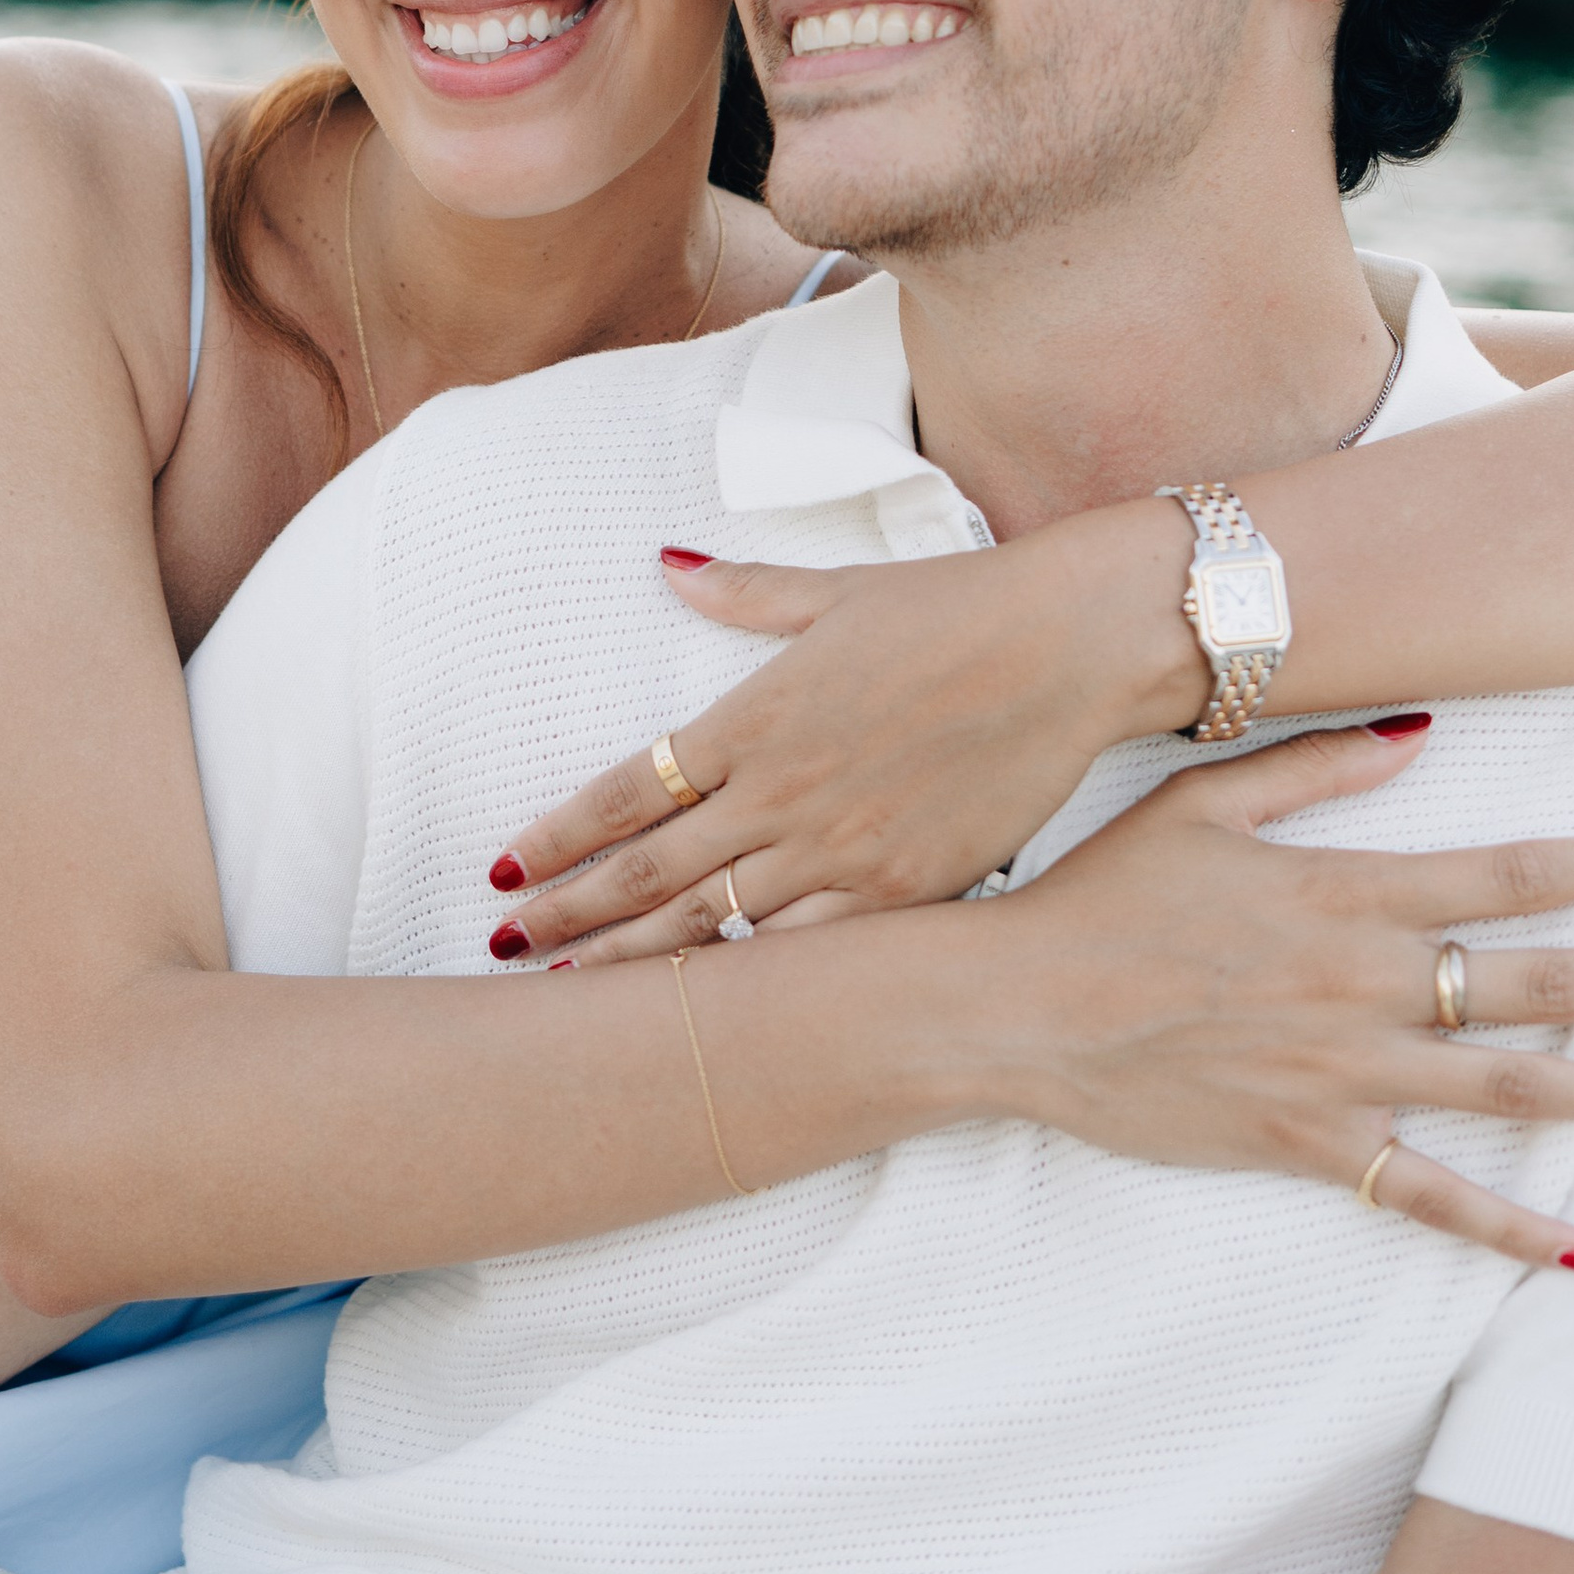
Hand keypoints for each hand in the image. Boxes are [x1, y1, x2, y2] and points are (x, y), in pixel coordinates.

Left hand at [486, 502, 1197, 961]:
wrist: (1066, 646)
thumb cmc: (952, 608)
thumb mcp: (834, 590)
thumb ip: (742, 591)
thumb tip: (667, 565)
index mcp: (751, 718)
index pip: (626, 792)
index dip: (560, 835)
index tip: (507, 866)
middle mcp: (781, 793)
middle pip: (649, 874)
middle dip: (569, 915)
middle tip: (506, 945)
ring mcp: (841, 850)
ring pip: (713, 927)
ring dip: (636, 962)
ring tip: (572, 993)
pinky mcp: (904, 892)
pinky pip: (808, 953)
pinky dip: (750, 983)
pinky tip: (708, 1008)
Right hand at [978, 715, 1573, 1266]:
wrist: (1019, 1007)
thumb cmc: (1101, 896)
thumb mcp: (1199, 802)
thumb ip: (1316, 766)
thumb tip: (1421, 734)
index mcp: (1342, 893)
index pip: (1501, 875)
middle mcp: (1362, 984)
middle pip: (1534, 984)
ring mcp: (1344, 1073)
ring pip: (1507, 1088)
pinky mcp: (1312, 1145)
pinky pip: (1430, 1195)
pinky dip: (1509, 1230)